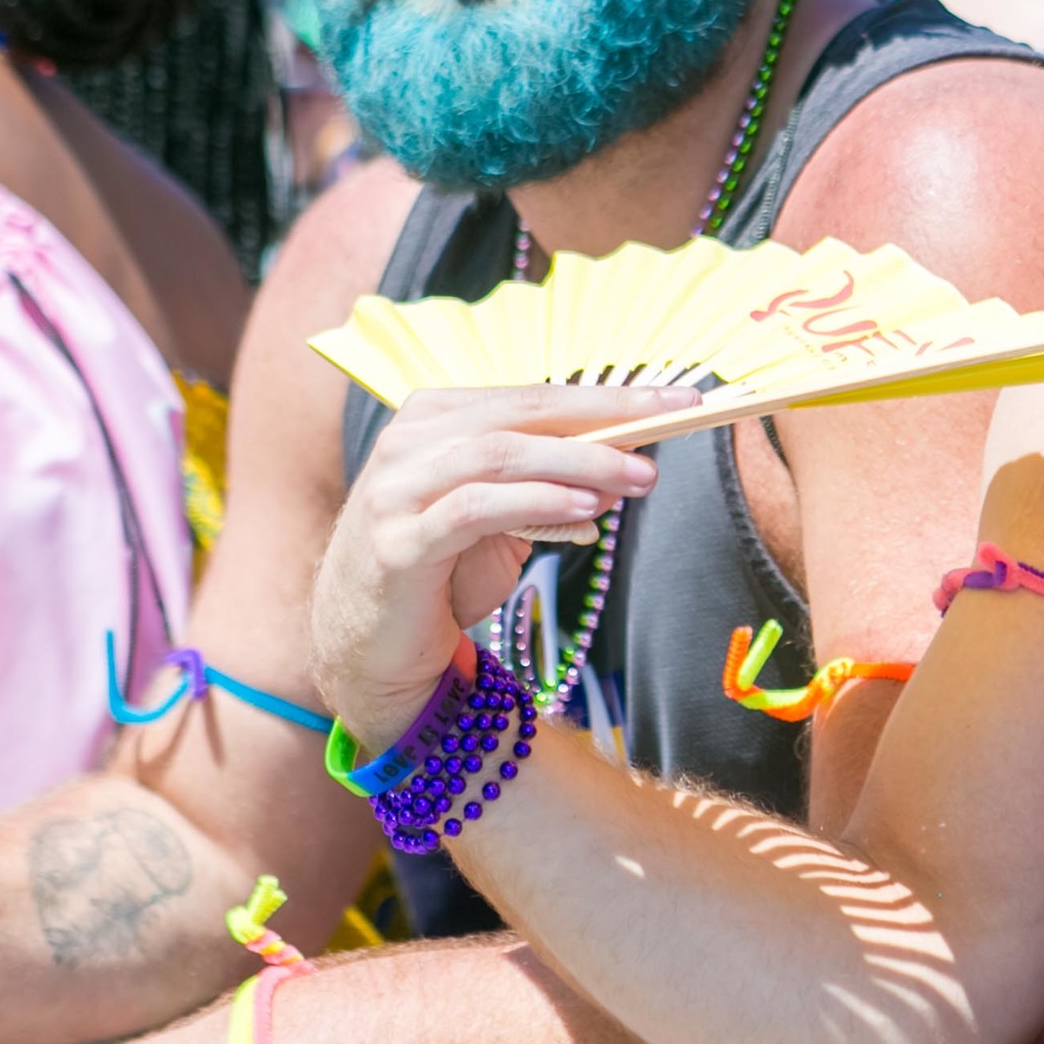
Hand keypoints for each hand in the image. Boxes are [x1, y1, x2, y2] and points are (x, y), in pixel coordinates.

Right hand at [307, 385, 689, 743]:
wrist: (370, 648)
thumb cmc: (442, 573)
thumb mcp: (504, 518)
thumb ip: (552, 485)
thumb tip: (629, 462)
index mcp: (434, 419)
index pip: (532, 396)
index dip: (605, 396)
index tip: (674, 401)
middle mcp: (408, 442)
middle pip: (520, 414)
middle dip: (603, 417)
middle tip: (670, 426)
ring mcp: (396, 490)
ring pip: (499, 453)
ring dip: (579, 462)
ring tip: (637, 476)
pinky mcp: (398, 544)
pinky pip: (475, 508)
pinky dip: (536, 502)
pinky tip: (585, 508)